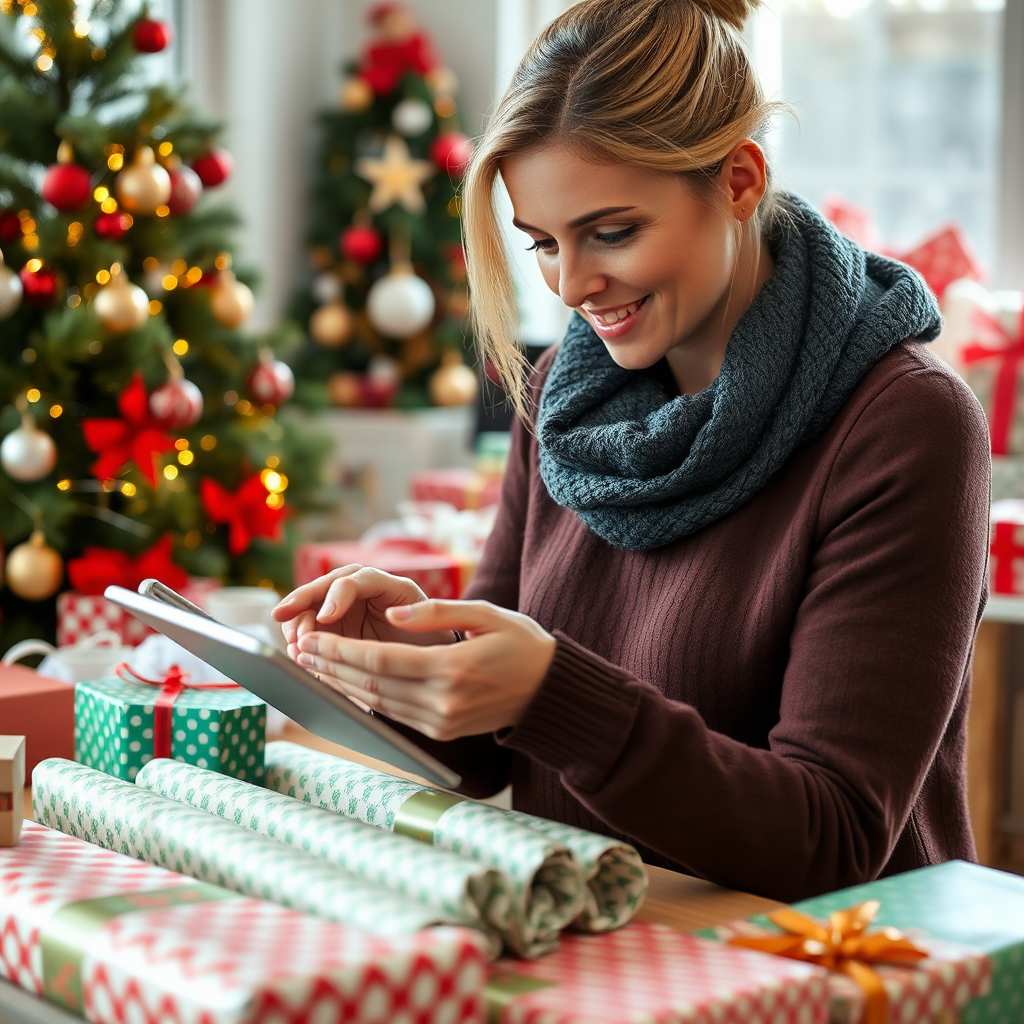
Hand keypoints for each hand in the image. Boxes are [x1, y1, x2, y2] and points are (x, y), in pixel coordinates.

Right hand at [272, 565, 456, 662]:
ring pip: (309, 607)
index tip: (326, 619)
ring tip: (296, 649)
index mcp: (386, 583)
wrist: (430, 657)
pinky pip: (309, 629)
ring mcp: (344, 607)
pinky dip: (300, 642)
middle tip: (296, 635)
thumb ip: (414, 616)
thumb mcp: (430, 624)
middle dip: (301, 606)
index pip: (353, 580)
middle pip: (321, 587)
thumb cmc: (433, 638)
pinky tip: (298, 656)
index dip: (336, 597)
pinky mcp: (334, 628)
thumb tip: (390, 616)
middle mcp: (360, 589)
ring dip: (297, 626)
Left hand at [293, 599, 556, 739]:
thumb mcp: (487, 614)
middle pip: (371, 684)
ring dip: (341, 685)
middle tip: (299, 649)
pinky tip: (346, 684)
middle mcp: (442, 701)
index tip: (312, 637)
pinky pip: (393, 714)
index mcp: (451, 669)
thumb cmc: (522, 644)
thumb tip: (391, 611)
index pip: (379, 661)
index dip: (340, 651)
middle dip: (331, 666)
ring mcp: (441, 721)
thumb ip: (436, 612)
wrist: (550, 692)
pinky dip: (364, 699)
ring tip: (313, 666)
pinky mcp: (441, 731)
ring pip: (377, 702)